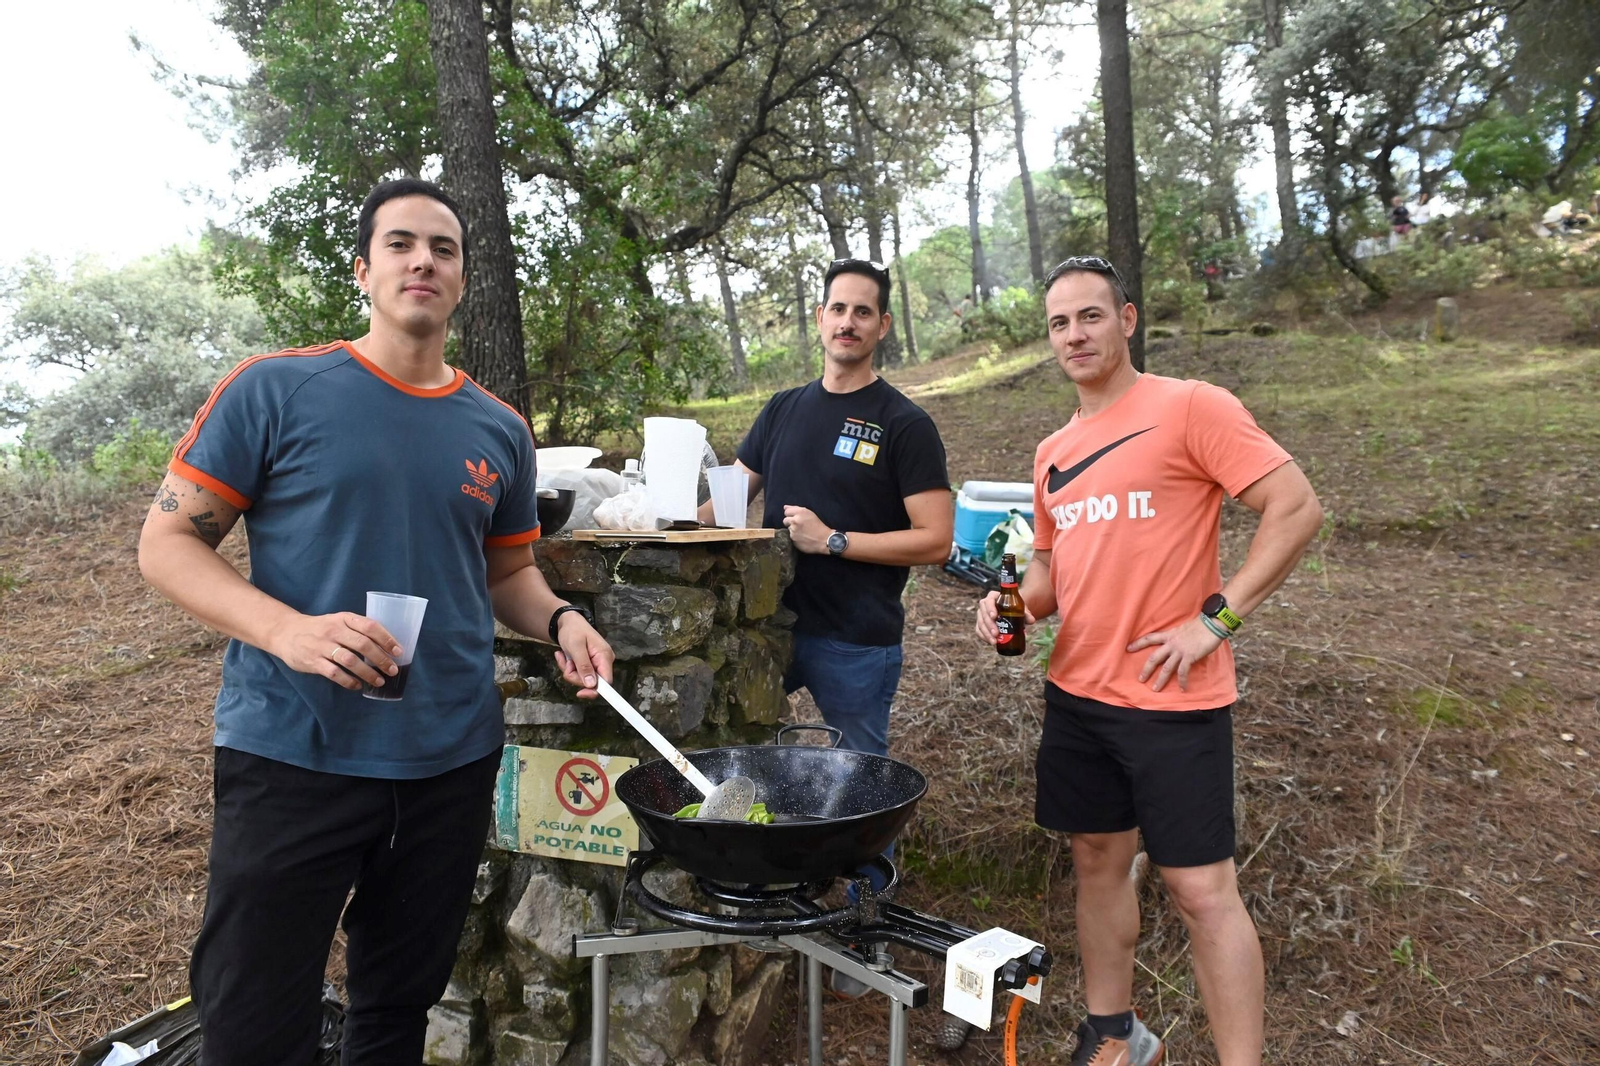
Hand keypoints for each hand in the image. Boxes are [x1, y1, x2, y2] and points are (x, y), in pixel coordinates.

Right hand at [270, 612, 401, 691]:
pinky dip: (348, 681)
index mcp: (343, 618)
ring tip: (379, 681)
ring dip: (367, 672)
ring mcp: (322, 646)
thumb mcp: (338, 620)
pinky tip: (357, 686)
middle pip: (362, 644)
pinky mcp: (313, 661)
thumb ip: (357, 629)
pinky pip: (334, 673)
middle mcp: (334, 630)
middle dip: (381, 659)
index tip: (398, 651)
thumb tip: (386, 645)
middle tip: (392, 670)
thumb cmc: (320, 628)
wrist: (286, 632)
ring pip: (350, 660)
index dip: (386, 639)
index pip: (369, 626)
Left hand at [553, 614, 614, 698]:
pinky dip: (569, 668)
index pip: (606, 681)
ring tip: (566, 657)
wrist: (568, 623)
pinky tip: (566, 657)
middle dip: (574, 675)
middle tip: (568, 662)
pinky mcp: (589, 666)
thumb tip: (592, 684)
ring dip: (569, 670)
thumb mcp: (576, 647)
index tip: (580, 693)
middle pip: (590, 682)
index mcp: (604, 656)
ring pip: (581, 680)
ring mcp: (596, 664)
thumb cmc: (573, 630)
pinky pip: (578, 675)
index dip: (595, 690)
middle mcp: (603, 662)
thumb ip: (584, 665)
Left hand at [781, 505, 831, 553]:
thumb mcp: (809, 514)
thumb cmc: (818, 526)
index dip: (790, 515)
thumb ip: (796, 509)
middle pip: (785, 520)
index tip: (795, 518)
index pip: (786, 511)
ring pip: (788, 528)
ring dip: (793, 530)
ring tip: (802, 532)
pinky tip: (802, 537)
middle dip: (790, 522)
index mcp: (800, 512)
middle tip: (799, 525)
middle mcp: (795, 520)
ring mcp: (793, 530)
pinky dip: (795, 536)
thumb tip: (785, 507)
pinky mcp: (793, 539)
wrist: (824, 540)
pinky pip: (790, 536)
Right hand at [974, 590, 1035, 643]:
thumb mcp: (1021, 608)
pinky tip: (990, 642)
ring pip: (980, 623)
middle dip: (989, 625)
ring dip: (986, 633)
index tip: (995, 617)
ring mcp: (981, 614)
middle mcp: (985, 605)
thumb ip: (1026, 614)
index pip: (988, 601)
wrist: (1012, 611)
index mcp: (993, 597)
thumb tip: (1032, 620)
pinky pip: (978, 630)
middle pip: (983, 614)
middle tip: (996, 634)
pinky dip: (983, 637)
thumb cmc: (1015, 607)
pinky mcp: (980, 623)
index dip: (990, 609)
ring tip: (994, 641)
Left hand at [1127, 616, 1223, 692]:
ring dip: (1160, 679)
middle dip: (1146, 669)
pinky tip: (1182, 688)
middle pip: (1154, 657)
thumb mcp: (1182, 629)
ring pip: (1166, 668)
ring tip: (1155, 689)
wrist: (1211, 624)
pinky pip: (1183, 671)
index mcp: (1169, 635)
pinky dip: (1182, 681)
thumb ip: (1176, 638)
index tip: (1128, 648)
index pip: (1149, 638)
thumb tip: (1176, 645)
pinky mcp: (1189, 656)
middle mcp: (1171, 643)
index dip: (1138, 643)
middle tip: (1141, 679)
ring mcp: (1180, 651)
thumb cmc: (1200, 626)